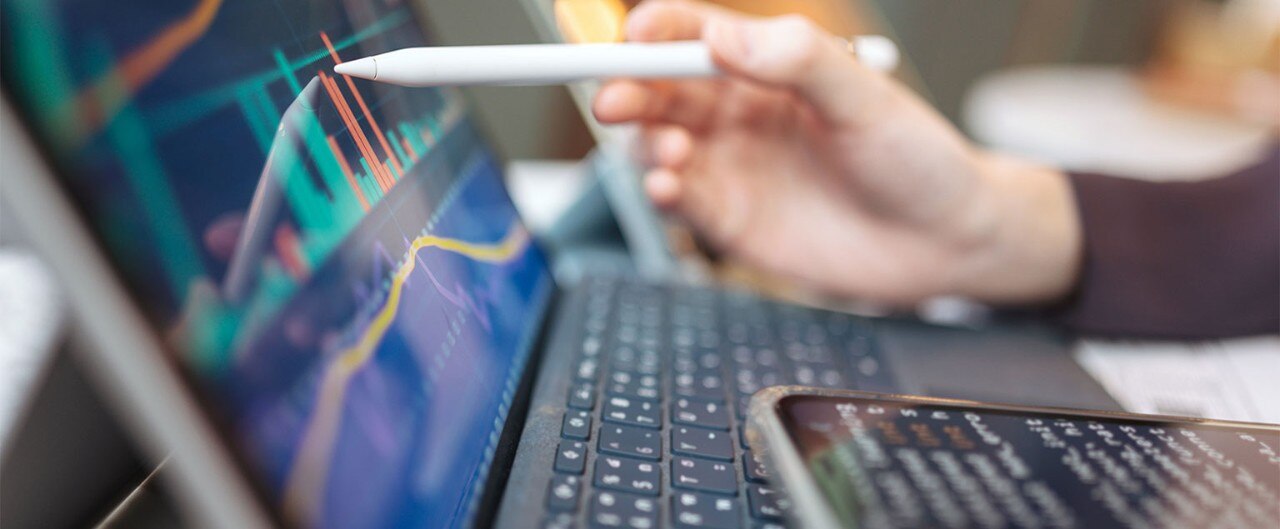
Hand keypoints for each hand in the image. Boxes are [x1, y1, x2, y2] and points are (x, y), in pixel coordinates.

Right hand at [593, 0, 1081, 304]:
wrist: (945, 246)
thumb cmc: (916, 160)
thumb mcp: (864, 98)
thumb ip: (797, 60)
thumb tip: (724, 36)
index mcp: (768, 69)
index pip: (693, 35)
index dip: (654, 31)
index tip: (632, 35)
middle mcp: (740, 114)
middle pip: (658, 90)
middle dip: (627, 89)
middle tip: (615, 99)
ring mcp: (731, 168)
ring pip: (656, 144)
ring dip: (646, 143)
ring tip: (671, 153)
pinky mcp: (730, 222)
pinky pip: (678, 200)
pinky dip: (661, 191)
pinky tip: (669, 186)